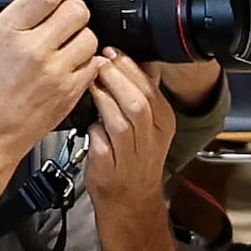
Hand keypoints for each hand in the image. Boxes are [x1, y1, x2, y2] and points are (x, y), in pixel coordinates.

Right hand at [0, 0, 99, 178]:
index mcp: (7, 32)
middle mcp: (33, 50)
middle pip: (77, 10)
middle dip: (73, 10)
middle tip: (65, 18)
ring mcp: (55, 72)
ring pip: (90, 36)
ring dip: (82, 36)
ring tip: (66, 45)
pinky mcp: (70, 91)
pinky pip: (93, 64)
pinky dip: (86, 62)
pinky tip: (69, 65)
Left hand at [78, 52, 169, 213]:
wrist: (130, 199)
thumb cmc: (135, 157)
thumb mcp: (149, 123)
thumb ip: (144, 92)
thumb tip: (137, 58)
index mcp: (164, 121)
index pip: (150, 87)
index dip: (129, 66)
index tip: (112, 51)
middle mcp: (150, 137)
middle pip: (138, 101)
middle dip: (116, 77)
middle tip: (99, 61)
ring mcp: (131, 154)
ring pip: (121, 121)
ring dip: (104, 97)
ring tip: (91, 82)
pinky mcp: (110, 166)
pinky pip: (101, 140)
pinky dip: (93, 126)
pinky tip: (87, 117)